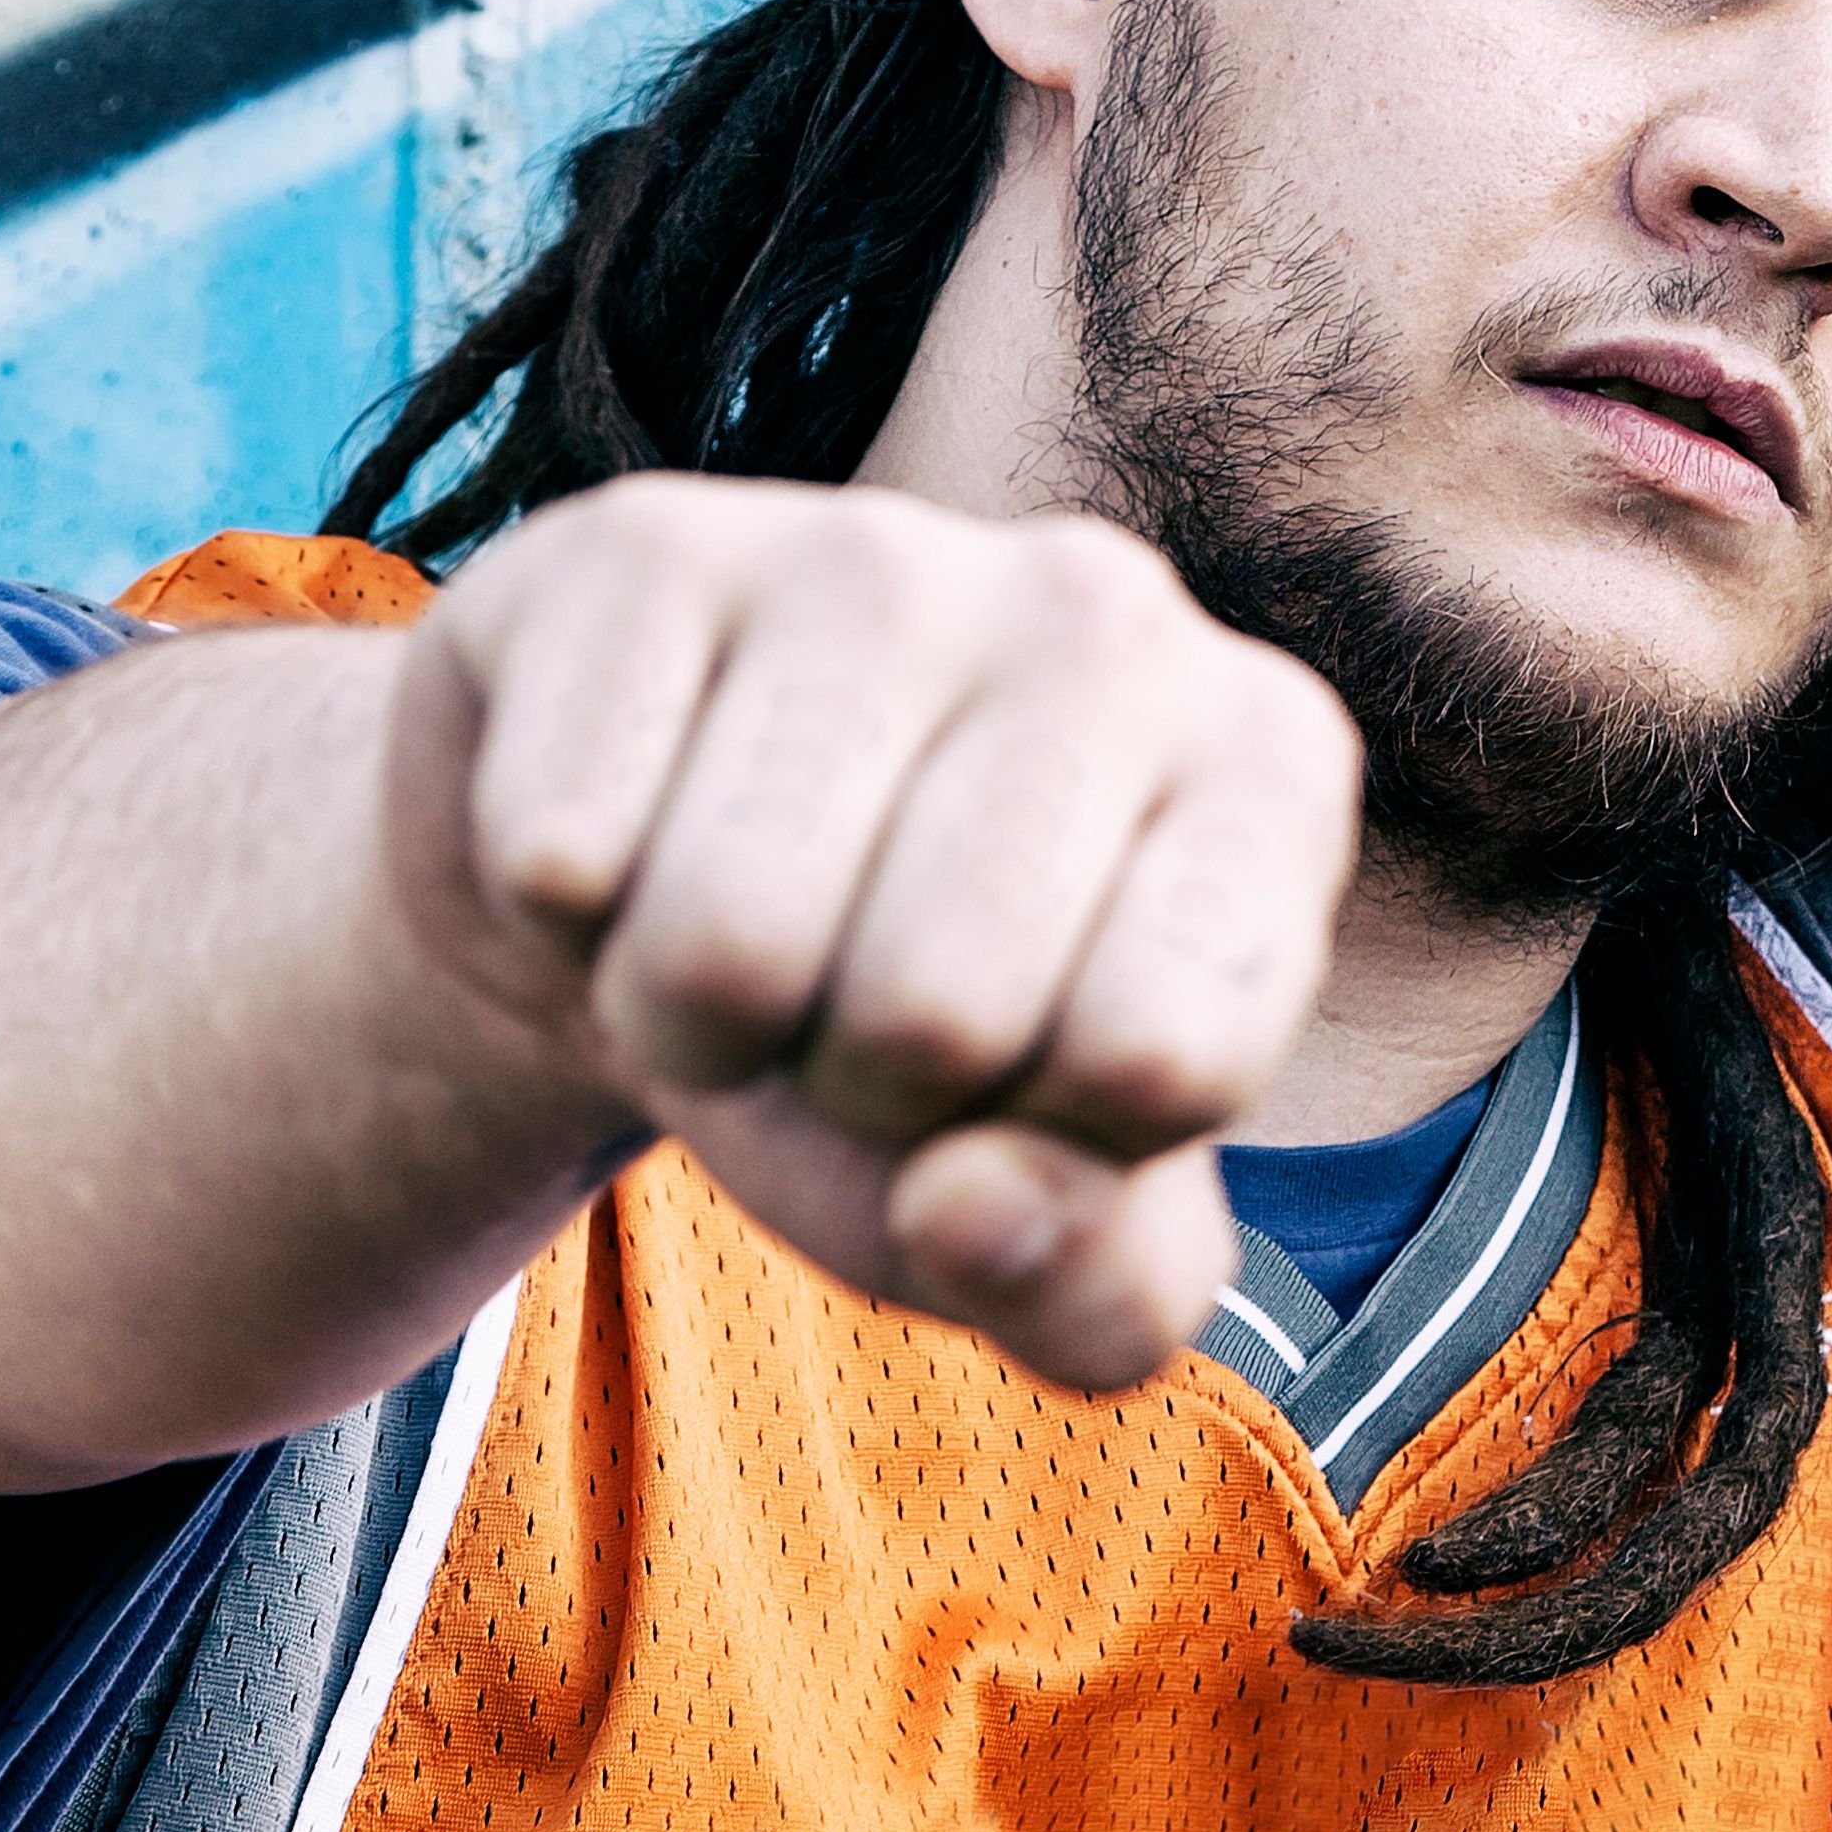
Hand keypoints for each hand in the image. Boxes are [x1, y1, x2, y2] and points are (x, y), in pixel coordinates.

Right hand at [393, 474, 1360, 1389]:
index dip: (1043, 1146)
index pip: (1164, 1060)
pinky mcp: (648, 541)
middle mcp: (1111, 613)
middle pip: (932, 1011)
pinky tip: (624, 837)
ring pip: (727, 940)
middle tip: (846, 1010)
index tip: (1026, 1077)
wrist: (655, 889)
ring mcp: (881, 551)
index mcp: (1273, 768)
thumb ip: (1100, 1289)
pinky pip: (558, 850)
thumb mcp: (1049, 1217)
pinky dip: (558, 916)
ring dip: (690, 1021)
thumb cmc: (902, 1051)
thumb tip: (976, 1208)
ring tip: (739, 937)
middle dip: (849, 1088)